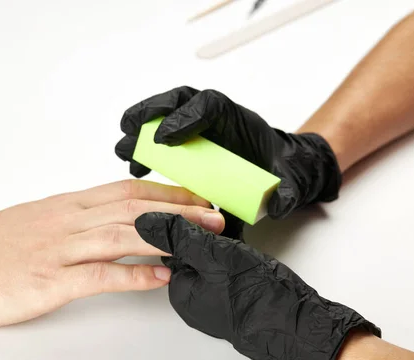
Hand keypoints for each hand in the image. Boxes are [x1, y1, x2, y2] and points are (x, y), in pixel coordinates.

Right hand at [0, 180, 224, 328]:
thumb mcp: (34, 222)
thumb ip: (72, 220)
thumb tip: (107, 222)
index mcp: (65, 206)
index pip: (126, 191)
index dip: (167, 193)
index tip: (196, 198)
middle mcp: (66, 221)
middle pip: (134, 208)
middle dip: (181, 210)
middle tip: (216, 216)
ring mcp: (58, 250)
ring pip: (123, 234)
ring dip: (169, 235)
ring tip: (203, 240)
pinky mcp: (47, 281)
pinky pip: (99, 275)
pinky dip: (134, 274)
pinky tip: (160, 277)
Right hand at [115, 86, 341, 220]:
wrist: (279, 170)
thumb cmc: (279, 170)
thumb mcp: (288, 181)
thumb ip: (285, 191)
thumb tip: (276, 203)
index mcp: (237, 119)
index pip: (208, 106)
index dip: (184, 118)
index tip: (166, 139)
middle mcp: (214, 118)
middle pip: (178, 102)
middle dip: (151, 114)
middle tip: (131, 131)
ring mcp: (198, 127)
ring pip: (164, 115)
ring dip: (141, 129)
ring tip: (125, 149)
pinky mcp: (188, 142)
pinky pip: (162, 137)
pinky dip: (146, 145)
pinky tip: (133, 162)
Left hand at [135, 212, 379, 359]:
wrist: (297, 325)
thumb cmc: (257, 295)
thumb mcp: (212, 254)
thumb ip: (178, 236)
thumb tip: (146, 221)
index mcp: (180, 289)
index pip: (170, 246)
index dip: (187, 223)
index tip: (202, 213)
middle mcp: (193, 299)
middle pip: (189, 252)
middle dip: (205, 233)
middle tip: (224, 228)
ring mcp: (214, 302)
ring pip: (210, 259)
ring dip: (222, 243)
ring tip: (239, 242)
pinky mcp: (235, 300)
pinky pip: (226, 271)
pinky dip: (234, 256)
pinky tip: (248, 255)